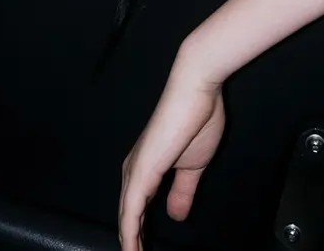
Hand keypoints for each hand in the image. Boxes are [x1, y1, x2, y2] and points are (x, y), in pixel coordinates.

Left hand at [118, 56, 224, 250]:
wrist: (196, 89)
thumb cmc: (197, 119)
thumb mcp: (193, 165)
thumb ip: (182, 190)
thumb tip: (175, 214)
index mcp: (147, 167)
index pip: (138, 207)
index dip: (140, 232)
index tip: (146, 249)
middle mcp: (135, 169)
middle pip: (128, 215)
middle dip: (133, 239)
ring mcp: (136, 170)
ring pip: (126, 216)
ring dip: (130, 241)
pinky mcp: (141, 171)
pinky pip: (130, 211)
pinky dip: (129, 234)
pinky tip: (131, 250)